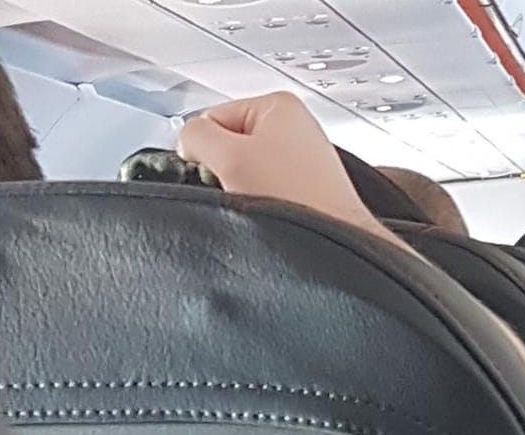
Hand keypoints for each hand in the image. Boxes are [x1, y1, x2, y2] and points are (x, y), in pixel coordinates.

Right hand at [178, 92, 391, 241]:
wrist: (336, 241)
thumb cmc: (296, 197)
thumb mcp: (227, 156)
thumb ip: (194, 135)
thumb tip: (188, 140)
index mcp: (279, 104)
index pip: (211, 117)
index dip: (204, 146)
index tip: (218, 168)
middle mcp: (297, 126)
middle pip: (230, 143)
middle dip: (226, 167)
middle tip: (242, 186)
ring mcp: (305, 158)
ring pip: (248, 169)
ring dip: (244, 186)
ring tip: (262, 200)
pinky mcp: (309, 187)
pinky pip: (269, 188)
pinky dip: (265, 199)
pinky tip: (275, 210)